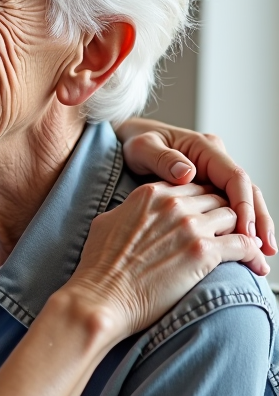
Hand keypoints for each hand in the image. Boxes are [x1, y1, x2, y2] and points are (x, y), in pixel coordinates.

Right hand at [69, 182, 267, 339]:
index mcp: (149, 194)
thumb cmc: (99, 267)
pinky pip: (244, 245)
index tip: (209, 215)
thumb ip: (129, 210)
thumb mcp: (106, 223)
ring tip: (247, 249)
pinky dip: (253, 254)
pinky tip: (256, 264)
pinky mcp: (204, 252)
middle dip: (225, 214)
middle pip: (216, 198)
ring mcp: (190, 226)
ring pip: (234, 217)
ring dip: (241, 232)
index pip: (191, 185)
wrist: (101, 297)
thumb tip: (135, 213)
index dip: (204, 200)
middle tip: (232, 232)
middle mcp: (172, 204)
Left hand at [117, 118, 275, 255]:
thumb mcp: (142, 147)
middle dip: (259, 220)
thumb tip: (188, 173)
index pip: (235, 177)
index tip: (246, 230)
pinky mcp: (209, 188)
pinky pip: (228, 207)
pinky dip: (238, 226)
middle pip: (247, 191)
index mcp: (204, 147)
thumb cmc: (135, 143)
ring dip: (254, 226)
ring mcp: (214, 174)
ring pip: (243, 201)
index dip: (243, 205)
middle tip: (265, 249)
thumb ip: (163, 158)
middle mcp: (215, 160)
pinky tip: (244, 247)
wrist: (129, 141)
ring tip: (263, 254)